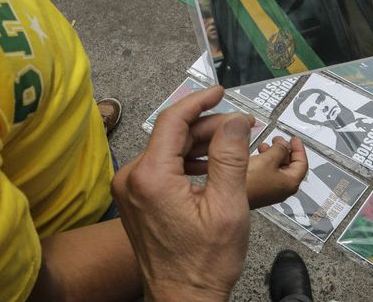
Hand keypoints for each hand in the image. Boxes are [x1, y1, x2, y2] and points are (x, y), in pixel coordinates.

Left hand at [111, 86, 252, 301]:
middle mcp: (132, 178)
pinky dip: (187, 161)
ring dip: (199, 144)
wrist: (182, 299)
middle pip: (171, 134)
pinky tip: (212, 166)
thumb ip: (230, 156)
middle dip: (207, 126)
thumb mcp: (227, 206)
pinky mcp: (136, 199)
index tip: (220, 91)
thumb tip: (233, 119)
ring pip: (168, 149)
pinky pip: (162, 167)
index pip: (173, 120)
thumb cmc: (203, 263)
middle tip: (241, 127)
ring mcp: (130, 190)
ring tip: (232, 146)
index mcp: (151, 176)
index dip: (200, 101)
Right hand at [247, 136, 307, 208]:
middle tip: (279, 140)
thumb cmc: (250, 184)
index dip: (298, 149)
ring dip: (272, 155)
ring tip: (264, 146)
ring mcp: (270, 191)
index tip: (294, 139)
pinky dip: (264, 162)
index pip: (302, 163)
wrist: (228, 198)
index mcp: (290, 183)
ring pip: (277, 169)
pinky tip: (255, 156)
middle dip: (283, 150)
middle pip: (290, 166)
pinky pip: (266, 173)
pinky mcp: (259, 190)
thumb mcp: (268, 159)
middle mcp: (282, 189)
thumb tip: (284, 144)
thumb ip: (279, 149)